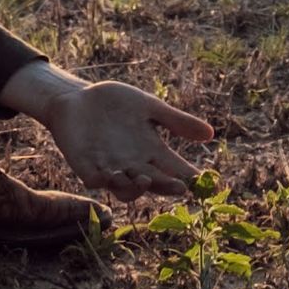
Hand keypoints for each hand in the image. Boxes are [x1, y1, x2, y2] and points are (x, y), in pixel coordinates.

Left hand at [20, 75, 214, 199]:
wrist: (78, 99)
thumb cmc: (115, 103)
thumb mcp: (149, 107)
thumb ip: (176, 121)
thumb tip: (210, 134)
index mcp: (151, 151)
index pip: (174, 169)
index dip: (189, 177)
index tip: (205, 183)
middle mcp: (133, 166)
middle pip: (153, 183)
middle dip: (165, 186)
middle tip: (179, 186)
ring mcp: (110, 169)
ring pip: (125, 189)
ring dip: (134, 187)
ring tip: (144, 178)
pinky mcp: (86, 167)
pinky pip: (94, 179)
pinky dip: (101, 179)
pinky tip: (108, 175)